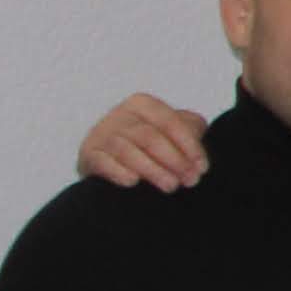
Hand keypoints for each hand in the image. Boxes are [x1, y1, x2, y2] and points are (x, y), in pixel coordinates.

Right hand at [78, 95, 210, 191]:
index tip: (202, 167)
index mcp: (142, 104)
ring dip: (152, 170)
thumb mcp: (172, 130)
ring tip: (170, 186)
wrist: (113, 159)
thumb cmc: (150, 143)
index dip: (189, 146)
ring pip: (127, 151)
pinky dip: (118, 172)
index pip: (170, 122)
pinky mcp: (88, 153)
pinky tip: (133, 182)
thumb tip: (199, 134)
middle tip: (190, 181)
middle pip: (150, 137)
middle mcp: (119, 115)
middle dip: (174, 161)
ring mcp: (100, 134)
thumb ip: (190, 128)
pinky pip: (102, 162)